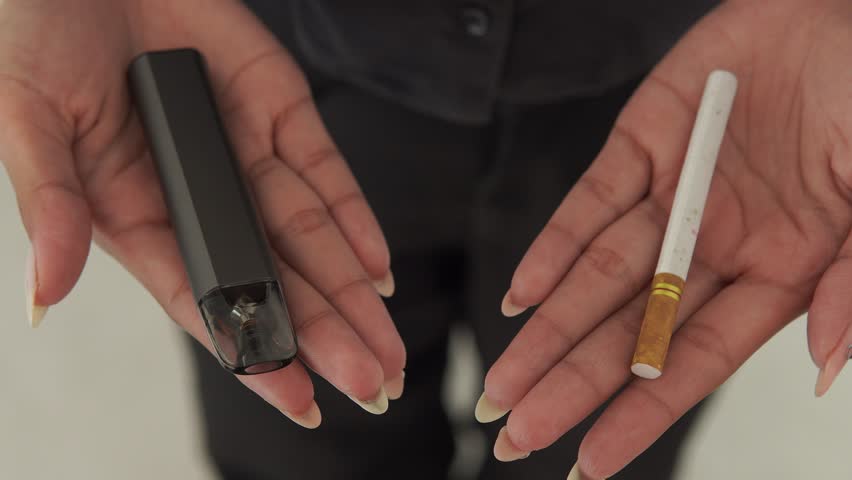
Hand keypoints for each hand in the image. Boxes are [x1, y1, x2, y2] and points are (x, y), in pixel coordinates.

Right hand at [0, 0, 404, 425]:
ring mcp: (244, 153)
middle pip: (274, 281)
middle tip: (374, 385)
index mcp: (137, 216)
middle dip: (325, 336)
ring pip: (311, 236)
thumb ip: (52, 206)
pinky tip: (376, 265)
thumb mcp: (27, 120)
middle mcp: (201, 198)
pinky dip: (354, 215)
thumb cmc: (35, 35)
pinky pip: (325, 169)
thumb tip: (44, 296)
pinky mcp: (278, 106)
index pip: (204, 303)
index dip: (252, 355)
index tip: (300, 403)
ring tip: (388, 346)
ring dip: (352, 291)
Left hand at [481, 0, 851, 475]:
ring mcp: (675, 196)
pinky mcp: (643, 141)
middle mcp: (717, 246)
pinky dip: (555, 246)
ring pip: (598, 277)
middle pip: (631, 332)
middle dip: (572, 386)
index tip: (591, 460)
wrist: (847, 9)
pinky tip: (522, 295)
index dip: (642, 415)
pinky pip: (591, 203)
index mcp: (779, 272)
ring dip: (548, 330)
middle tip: (516, 434)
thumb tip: (824, 364)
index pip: (694, 363)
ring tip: (504, 381)